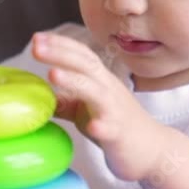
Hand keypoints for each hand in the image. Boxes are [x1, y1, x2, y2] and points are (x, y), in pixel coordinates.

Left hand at [31, 32, 164, 180]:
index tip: (37, 38)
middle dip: (61, 53)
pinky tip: (91, 127)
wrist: (152, 150)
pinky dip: (101, 126)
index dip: (61, 44)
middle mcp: (109, 90)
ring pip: (97, 92)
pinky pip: (110, 128)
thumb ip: (67, 101)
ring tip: (52, 74)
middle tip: (36, 47)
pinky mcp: (119, 134)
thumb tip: (39, 95)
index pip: (81, 55)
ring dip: (75, 81)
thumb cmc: (117, 126)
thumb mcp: (88, 109)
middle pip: (86, 65)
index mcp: (101, 81)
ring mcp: (115, 111)